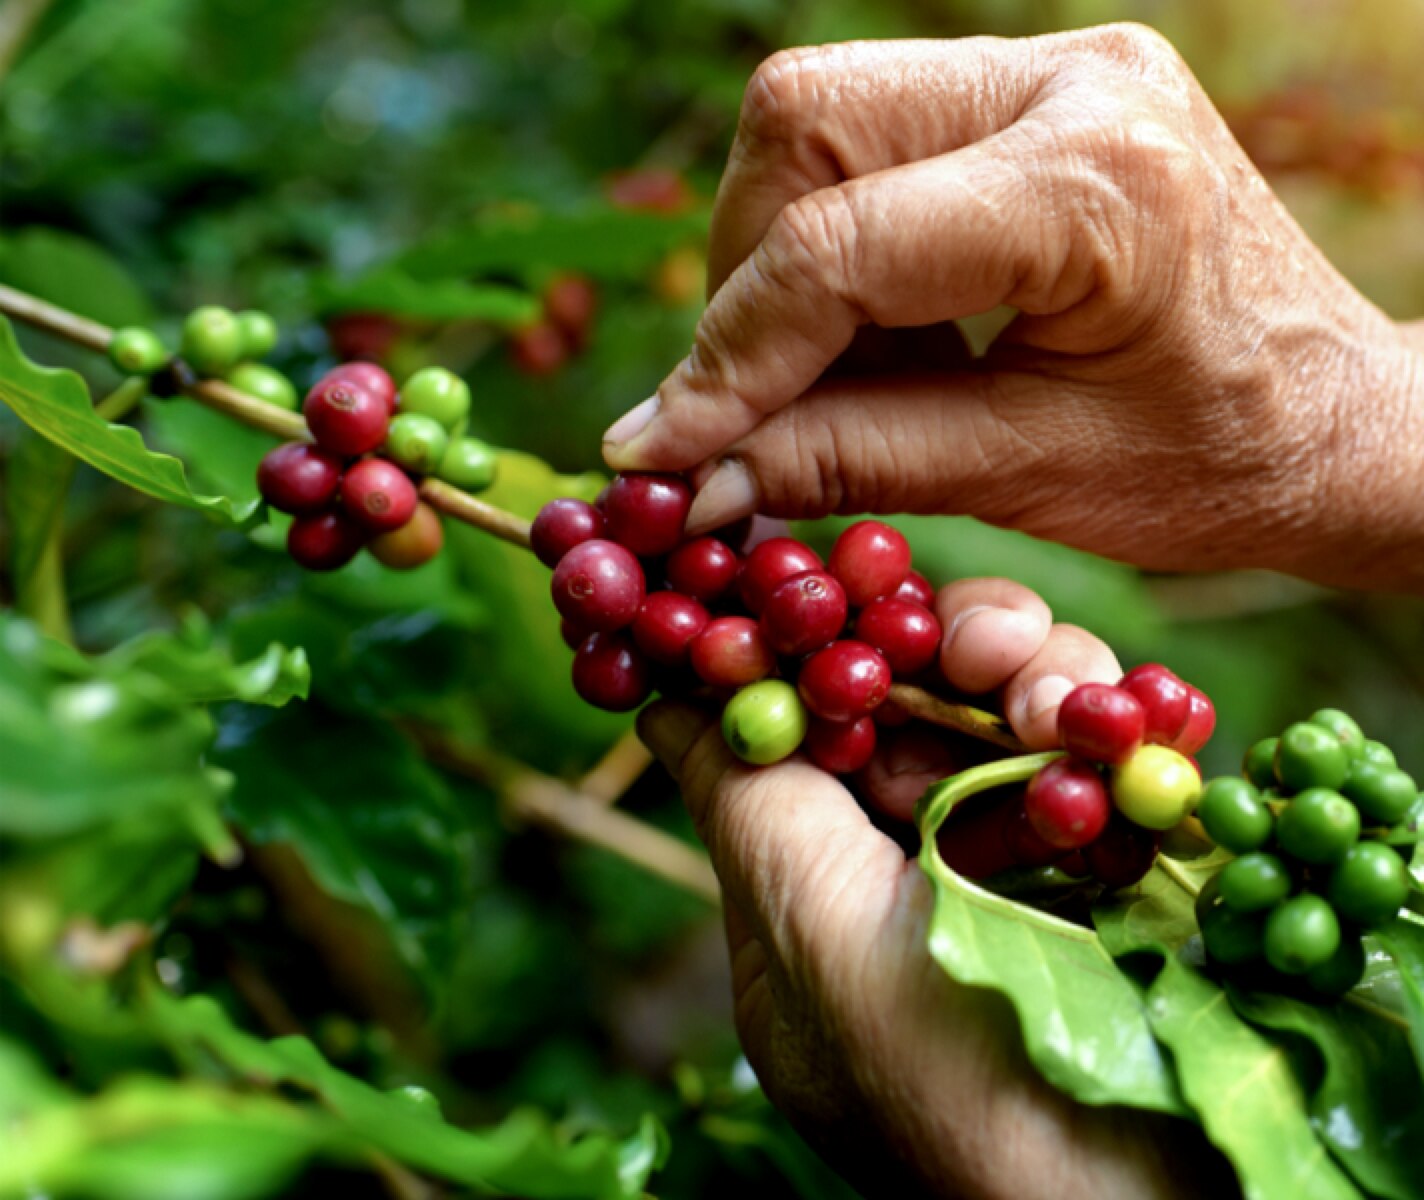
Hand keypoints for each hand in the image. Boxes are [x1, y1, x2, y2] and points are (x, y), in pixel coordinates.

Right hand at [603, 26, 1423, 590]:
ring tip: (842, 378)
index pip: (839, 246)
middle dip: (744, 280)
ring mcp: (1052, 68)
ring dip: (782, 259)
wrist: (1330, 417)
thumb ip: (843, 462)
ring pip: (814, 114)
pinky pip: (865, 135)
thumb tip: (684, 477)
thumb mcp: (1024, 477)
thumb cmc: (1216, 463)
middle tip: (757, 403)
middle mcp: (1071, 81)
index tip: (660, 455)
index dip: (727, 359)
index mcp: (1097, 183)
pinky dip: (833, 245)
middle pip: (800, 122)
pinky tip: (884, 335)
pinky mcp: (1030, 89)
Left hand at [639, 578, 1234, 1197]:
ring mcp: (1019, 879)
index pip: (796, 741)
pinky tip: (1128, 722)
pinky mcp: (1120, 875)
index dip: (805, 652)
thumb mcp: (820, 946)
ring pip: (1006, 721)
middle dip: (937, 657)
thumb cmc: (961, 1092)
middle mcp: (911, 884)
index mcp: (815, 909)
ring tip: (1060, 705)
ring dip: (1035, 686)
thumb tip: (661, 703)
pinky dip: (1113, 731)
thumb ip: (749, 811)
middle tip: (979, 637)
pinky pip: (1100, 763)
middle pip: (907, 716)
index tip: (809, 573)